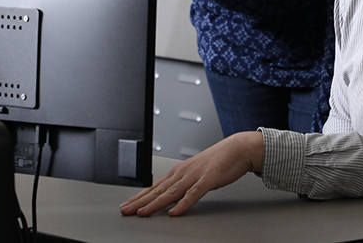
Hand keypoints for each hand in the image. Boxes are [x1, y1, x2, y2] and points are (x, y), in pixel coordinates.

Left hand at [120, 130, 264, 216]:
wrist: (237, 148)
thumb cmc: (218, 160)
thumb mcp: (196, 171)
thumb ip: (184, 183)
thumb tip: (172, 196)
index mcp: (179, 171)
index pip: (155, 186)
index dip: (139, 196)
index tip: (127, 204)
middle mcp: (183, 172)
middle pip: (158, 190)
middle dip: (140, 201)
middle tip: (125, 210)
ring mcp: (195, 176)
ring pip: (171, 192)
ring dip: (155, 203)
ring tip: (143, 212)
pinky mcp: (208, 180)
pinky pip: (194, 194)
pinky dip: (183, 204)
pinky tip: (175, 212)